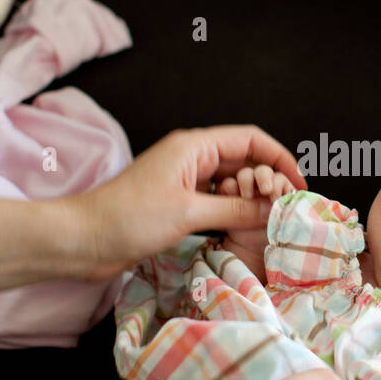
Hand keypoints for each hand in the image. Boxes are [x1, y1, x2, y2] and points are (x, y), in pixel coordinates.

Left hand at [69, 126, 306, 280]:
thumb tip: (273, 208)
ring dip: (251, 199)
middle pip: (244, 160)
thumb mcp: (188, 213)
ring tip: (270, 219)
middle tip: (284, 207)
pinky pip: (216, 202)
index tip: (298, 183)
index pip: (250, 139)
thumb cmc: (127, 219)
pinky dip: (233, 212)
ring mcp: (184, 182)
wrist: (82, 240)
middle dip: (268, 180)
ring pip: (231, 183)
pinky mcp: (177, 205)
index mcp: (193, 147)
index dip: (279, 158)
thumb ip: (235, 210)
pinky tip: (245, 228)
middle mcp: (191, 159)